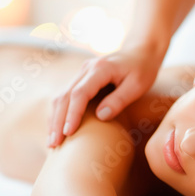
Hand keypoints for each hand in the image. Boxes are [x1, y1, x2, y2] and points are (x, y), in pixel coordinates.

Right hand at [48, 45, 163, 147]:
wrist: (140, 51)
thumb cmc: (142, 69)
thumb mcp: (138, 85)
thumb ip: (119, 100)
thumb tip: (100, 116)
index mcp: (100, 69)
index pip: (79, 93)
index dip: (72, 114)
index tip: (68, 133)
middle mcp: (86, 69)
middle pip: (65, 96)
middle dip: (57, 121)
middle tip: (54, 144)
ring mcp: (81, 73)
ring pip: (61, 96)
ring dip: (55, 118)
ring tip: (52, 141)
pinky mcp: (81, 78)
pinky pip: (66, 96)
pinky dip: (60, 113)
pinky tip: (58, 128)